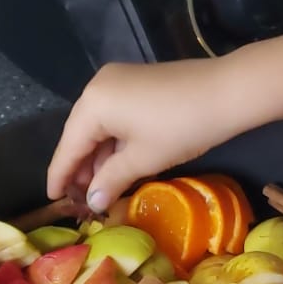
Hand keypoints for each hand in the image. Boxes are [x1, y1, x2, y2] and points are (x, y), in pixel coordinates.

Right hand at [47, 31, 282, 208]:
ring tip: (99, 189)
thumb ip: (111, 180)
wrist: (229, 92)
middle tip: (80, 201)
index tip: (53, 199)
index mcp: (93, 103)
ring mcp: (119, 81)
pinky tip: (119, 166)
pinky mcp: (138, 83)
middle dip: (80, 168)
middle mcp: (99, 87)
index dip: (60, 176)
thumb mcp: (143, 159)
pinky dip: (115, 142)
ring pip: (99, 126)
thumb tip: (92, 202)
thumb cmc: (182, 127)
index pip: (67, 146)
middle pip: (80, 134)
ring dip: (99, 157)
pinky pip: (116, 117)